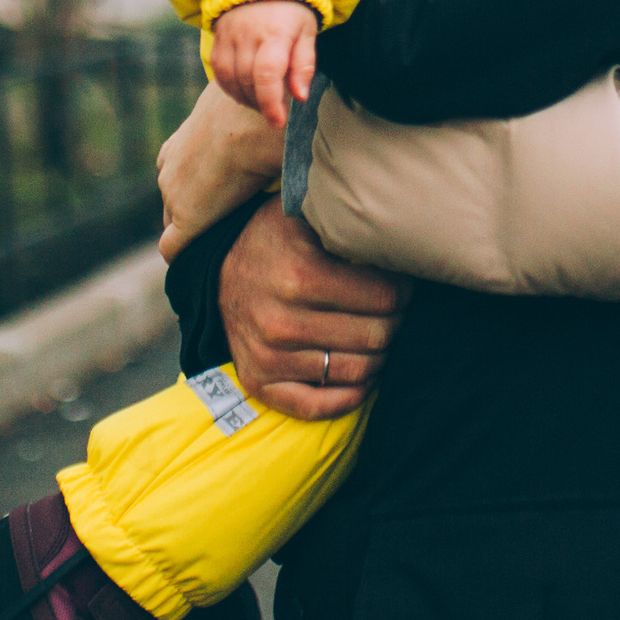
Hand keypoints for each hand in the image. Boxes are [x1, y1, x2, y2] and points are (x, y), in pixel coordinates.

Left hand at [158, 82, 286, 260]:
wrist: (252, 125)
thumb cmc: (254, 111)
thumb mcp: (242, 110)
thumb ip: (246, 120)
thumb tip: (276, 116)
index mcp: (177, 148)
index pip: (176, 177)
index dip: (194, 188)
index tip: (215, 195)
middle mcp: (168, 172)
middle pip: (172, 202)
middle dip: (191, 211)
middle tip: (225, 221)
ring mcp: (173, 197)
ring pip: (174, 224)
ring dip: (195, 232)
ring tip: (221, 243)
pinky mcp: (187, 220)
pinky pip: (172, 248)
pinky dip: (183, 255)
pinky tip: (202, 263)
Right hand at [211, 0, 318, 127]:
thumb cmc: (292, 12)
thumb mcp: (307, 33)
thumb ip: (304, 65)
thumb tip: (300, 97)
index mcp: (276, 32)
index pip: (267, 74)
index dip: (271, 103)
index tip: (278, 122)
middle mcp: (248, 34)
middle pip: (247, 80)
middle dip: (261, 104)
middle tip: (275, 112)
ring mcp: (229, 36)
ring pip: (230, 79)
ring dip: (245, 98)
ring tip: (261, 103)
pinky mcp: (217, 40)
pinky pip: (219, 72)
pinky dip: (231, 88)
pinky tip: (245, 92)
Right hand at [219, 200, 409, 419]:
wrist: (216, 271)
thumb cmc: (275, 238)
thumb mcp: (306, 213)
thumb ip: (347, 218)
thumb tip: (400, 224)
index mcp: (299, 276)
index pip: (386, 298)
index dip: (403, 289)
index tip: (399, 282)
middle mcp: (281, 322)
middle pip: (377, 336)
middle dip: (395, 321)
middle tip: (392, 309)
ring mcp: (268, 357)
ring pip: (359, 372)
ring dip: (378, 355)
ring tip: (375, 332)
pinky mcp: (259, 382)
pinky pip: (321, 406)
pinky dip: (351, 394)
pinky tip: (359, 371)